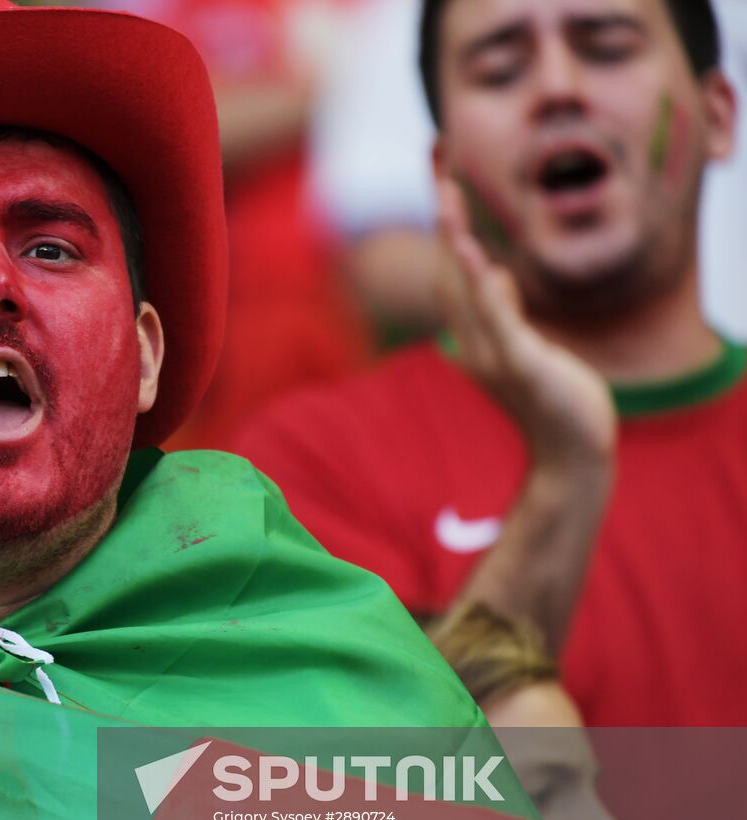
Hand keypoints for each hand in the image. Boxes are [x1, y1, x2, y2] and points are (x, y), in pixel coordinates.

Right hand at [436, 176, 615, 470]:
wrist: (571, 455)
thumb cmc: (556, 403)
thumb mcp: (530, 346)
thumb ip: (507, 312)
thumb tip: (497, 276)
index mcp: (476, 335)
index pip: (452, 272)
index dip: (446, 228)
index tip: (446, 183)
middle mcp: (474, 342)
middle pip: (448, 273)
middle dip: (445, 222)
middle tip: (442, 171)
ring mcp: (493, 355)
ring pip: (464, 290)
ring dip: (454, 242)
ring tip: (449, 200)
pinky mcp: (520, 366)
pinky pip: (495, 319)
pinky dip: (480, 286)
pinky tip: (473, 254)